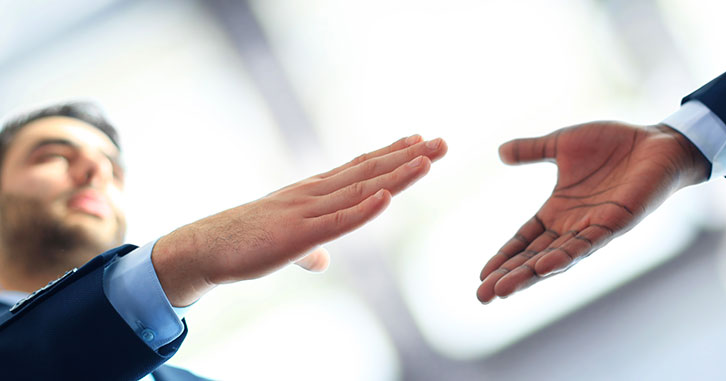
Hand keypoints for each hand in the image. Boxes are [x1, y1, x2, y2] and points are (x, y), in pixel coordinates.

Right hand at [153, 135, 447, 305]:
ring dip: (396, 173)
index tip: (419, 142)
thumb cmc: (245, 242)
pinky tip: (387, 195)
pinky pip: (337, 220)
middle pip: (369, 171)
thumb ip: (308, 248)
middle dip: (407, 157)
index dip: (391, 154)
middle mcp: (315, 193)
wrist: (207, 248)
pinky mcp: (298, 235)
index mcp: (313, 192)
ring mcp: (307, 211)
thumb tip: (321, 259)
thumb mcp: (286, 243)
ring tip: (427, 158)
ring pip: (360, 189)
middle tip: (441, 143)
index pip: (359, 167)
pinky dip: (364, 207)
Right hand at [477, 122, 708, 302]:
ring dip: (529, 275)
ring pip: (554, 258)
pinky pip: (586, 244)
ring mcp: (592, 227)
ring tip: (503, 290)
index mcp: (557, 211)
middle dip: (508, 276)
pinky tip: (543, 268)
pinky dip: (564, 257)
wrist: (656, 140)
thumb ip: (532, 150)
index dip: (503, 257)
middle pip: (532, 257)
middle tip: (482, 297)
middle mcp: (571, 225)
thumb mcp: (561, 144)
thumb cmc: (613, 143)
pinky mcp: (615, 223)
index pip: (523, 240)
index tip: (481, 276)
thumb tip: (500, 151)